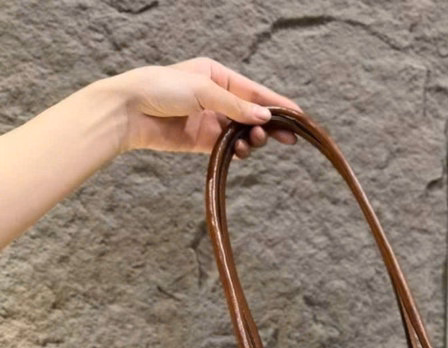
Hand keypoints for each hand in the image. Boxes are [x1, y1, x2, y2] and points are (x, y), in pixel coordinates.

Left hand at [108, 56, 300, 157]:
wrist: (129, 111)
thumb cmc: (161, 88)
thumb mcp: (203, 91)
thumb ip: (236, 106)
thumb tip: (264, 117)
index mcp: (217, 76)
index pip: (254, 91)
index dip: (277, 103)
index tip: (299, 116)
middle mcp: (217, 97)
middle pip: (253, 113)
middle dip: (270, 125)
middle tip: (287, 138)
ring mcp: (211, 120)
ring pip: (243, 132)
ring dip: (254, 139)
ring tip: (256, 142)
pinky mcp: (203, 141)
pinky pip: (229, 147)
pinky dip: (239, 150)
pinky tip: (242, 151)